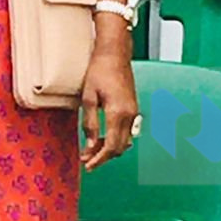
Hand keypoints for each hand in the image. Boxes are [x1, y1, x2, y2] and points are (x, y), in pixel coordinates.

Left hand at [80, 46, 138, 171]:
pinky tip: (102, 139)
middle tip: (86, 161)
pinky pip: (126, 132)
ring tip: (91, 151)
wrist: (114, 55)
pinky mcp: (133, 109)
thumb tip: (90, 145)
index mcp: (118, 113)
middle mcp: (130, 115)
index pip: (111, 146)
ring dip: (109, 149)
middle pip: (119, 148)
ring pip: (124, 142)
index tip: (88, 166)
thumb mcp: (88, 98)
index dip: (99, 159)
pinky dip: (115, 140)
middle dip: (103, 157)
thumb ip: (90, 123)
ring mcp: (134, 113)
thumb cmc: (99, 72)